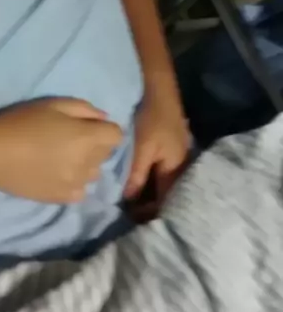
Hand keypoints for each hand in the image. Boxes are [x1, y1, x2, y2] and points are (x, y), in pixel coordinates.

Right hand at [0, 98, 122, 203]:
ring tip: (63, 158)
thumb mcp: (53, 104)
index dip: (105, 128)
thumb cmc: (22, 122)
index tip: (90, 126)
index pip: (116, 135)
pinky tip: (57, 174)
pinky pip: (80, 191)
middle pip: (106, 154)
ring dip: (85, 165)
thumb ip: (84, 109)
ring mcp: (75, 183)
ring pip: (94, 174)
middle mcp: (87, 163)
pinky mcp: (61, 198)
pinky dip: (74, 183)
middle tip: (72, 139)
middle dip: (95, 145)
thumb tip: (103, 118)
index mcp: (87, 137)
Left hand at [124, 91, 190, 211]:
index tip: (132, 218)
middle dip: (151, 206)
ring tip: (134, 202)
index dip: (149, 213)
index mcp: (176, 171)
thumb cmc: (151, 119)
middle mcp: (182, 169)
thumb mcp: (142, 148)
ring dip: (152, 194)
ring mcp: (179, 160)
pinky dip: (153, 182)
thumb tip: (129, 200)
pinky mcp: (173, 153)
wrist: (160, 93)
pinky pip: (164, 175)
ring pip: (166, 186)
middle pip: (168, 196)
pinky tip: (141, 183)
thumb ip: (137, 174)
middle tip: (131, 213)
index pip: (164, 201)